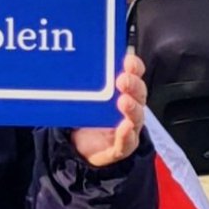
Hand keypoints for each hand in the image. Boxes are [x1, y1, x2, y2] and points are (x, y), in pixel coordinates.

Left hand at [71, 51, 146, 167]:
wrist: (82, 148)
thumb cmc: (89, 118)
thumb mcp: (87, 98)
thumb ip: (84, 83)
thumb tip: (70, 62)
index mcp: (125, 92)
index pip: (135, 76)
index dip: (134, 67)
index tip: (128, 60)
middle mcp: (131, 108)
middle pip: (138, 95)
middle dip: (133, 85)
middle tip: (122, 80)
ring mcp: (129, 128)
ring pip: (136, 117)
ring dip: (132, 108)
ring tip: (124, 101)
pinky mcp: (122, 147)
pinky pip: (127, 141)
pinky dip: (127, 134)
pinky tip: (125, 127)